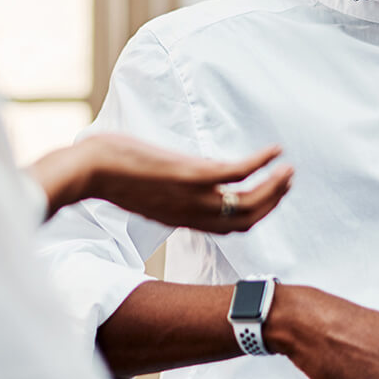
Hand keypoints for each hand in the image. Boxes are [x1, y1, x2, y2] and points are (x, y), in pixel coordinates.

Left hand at [30, 134, 292, 233]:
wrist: (88, 170)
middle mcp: (192, 214)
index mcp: (182, 219)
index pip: (230, 228)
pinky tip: (274, 150)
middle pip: (246, 219)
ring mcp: (193, 197)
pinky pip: (236, 174)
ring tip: (289, 170)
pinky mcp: (191, 176)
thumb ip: (168, 190)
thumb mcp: (145, 190)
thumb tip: (178, 175)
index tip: (270, 198)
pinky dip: (259, 163)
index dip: (255, 216)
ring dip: (274, 186)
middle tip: (287, 181)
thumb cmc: (109, 175)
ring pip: (247, 202)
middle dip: (272, 201)